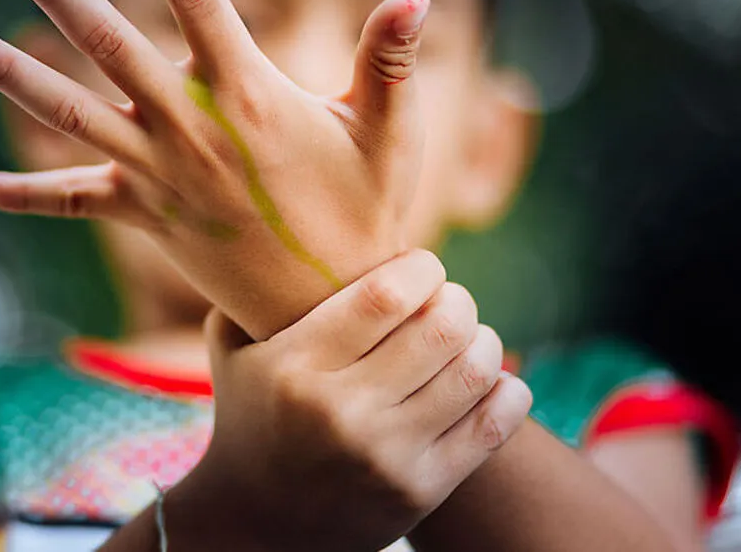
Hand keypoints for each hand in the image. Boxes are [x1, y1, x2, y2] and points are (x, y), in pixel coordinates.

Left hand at [0, 0, 430, 338]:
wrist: (326, 310)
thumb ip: (389, 61)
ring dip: (9, 72)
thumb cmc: (363, 212)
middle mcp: (189, 130)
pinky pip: (73, 202)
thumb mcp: (388, 135)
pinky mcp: (144, 216)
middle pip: (106, 44)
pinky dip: (23, 195)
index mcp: (247, 95)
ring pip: (69, 114)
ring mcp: (158, 175)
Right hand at [167, 251, 531, 550]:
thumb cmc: (249, 415)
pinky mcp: (420, 491)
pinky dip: (508, 390)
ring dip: (483, 341)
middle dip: (458, 300)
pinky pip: (495, 424)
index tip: (421, 268)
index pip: (388, 294)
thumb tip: (288, 220)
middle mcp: (341, 412)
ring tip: (466, 339)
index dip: (422, 268)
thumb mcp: (231, 348)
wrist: (258, 524)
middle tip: (448, 301)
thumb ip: (250, 289)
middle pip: (442, 327)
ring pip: (476, 370)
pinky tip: (493, 380)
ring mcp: (386, 456)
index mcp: (295, 366)